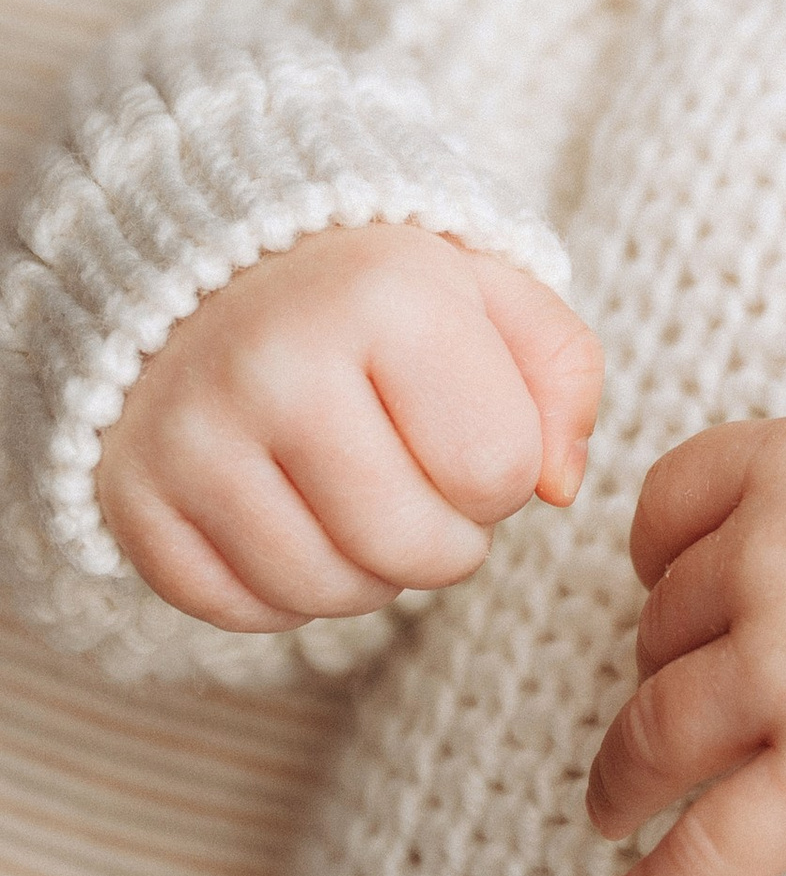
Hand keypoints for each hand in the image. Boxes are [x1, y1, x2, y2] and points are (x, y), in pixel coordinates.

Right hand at [94, 224, 601, 631]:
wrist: (206, 263)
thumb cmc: (375, 290)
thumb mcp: (490, 289)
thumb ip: (562, 375)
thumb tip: (559, 489)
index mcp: (383, 295)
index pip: (497, 471)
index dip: (505, 474)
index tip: (470, 431)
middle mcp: (275, 363)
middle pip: (415, 548)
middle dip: (447, 540)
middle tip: (426, 486)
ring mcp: (192, 436)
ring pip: (329, 592)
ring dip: (371, 574)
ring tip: (364, 501)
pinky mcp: (133, 497)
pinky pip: (240, 612)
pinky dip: (284, 591)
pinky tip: (294, 519)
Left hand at [584, 399, 785, 875]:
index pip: (667, 507)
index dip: (658, 560)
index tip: (661, 591)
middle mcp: (770, 558)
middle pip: (666, 623)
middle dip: (668, 668)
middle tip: (677, 711)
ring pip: (658, 729)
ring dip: (624, 776)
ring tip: (616, 809)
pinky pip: (705, 848)